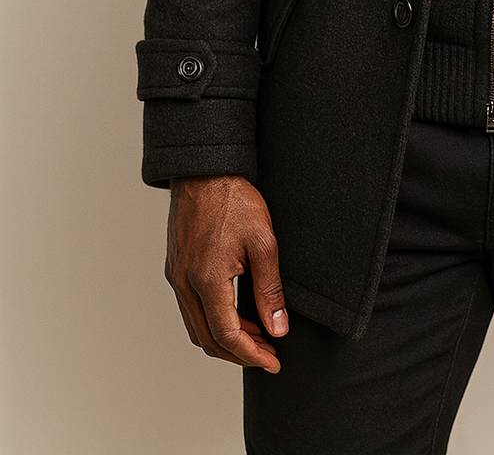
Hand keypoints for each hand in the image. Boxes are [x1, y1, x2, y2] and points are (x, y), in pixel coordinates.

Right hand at [166, 174, 287, 372]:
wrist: (204, 170)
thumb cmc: (234, 200)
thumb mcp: (263, 243)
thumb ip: (269, 290)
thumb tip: (278, 329)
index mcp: (206, 279)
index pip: (227, 336)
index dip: (251, 355)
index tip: (273, 362)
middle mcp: (184, 283)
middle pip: (207, 339)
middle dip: (239, 353)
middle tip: (268, 353)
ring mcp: (176, 276)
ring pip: (196, 327)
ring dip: (225, 338)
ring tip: (258, 334)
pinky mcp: (176, 267)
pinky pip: (191, 308)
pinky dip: (212, 320)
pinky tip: (236, 311)